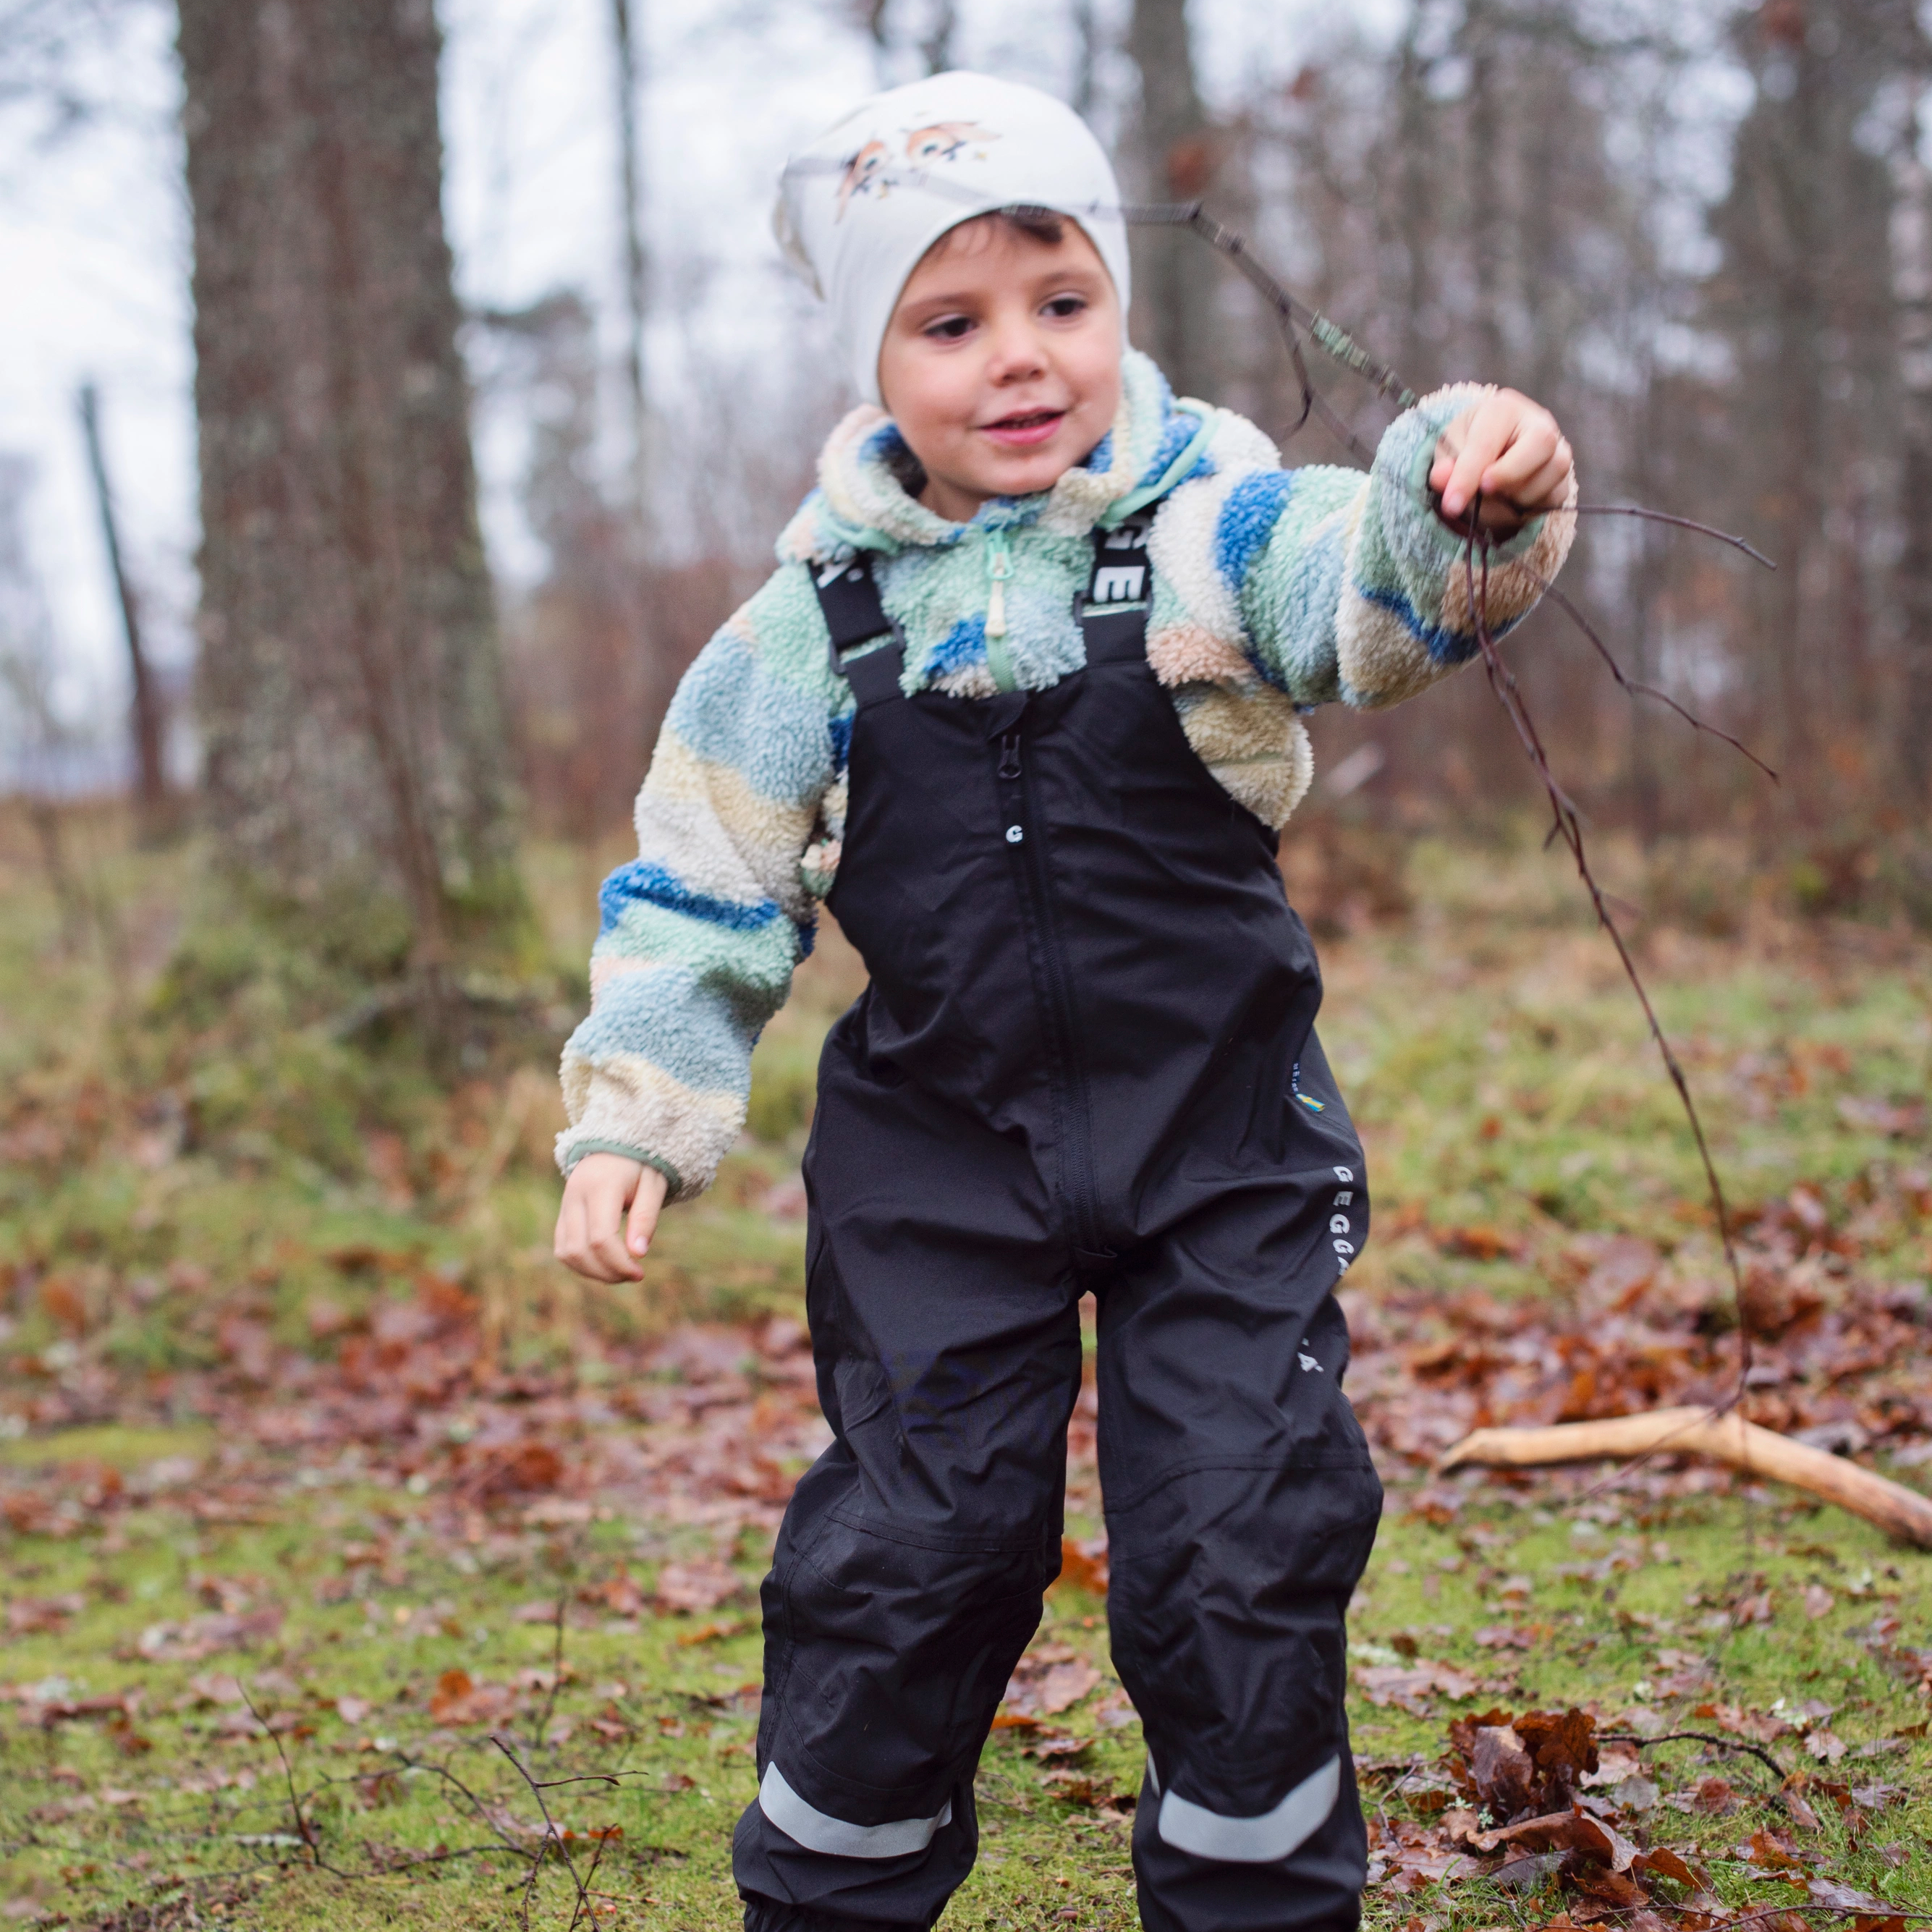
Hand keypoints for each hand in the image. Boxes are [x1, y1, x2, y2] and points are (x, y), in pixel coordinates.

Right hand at [553, 1153, 667, 1281]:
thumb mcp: (653, 1185)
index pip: (601, 1237)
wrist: (616, 1144)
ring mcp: (565, 1204)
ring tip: (620, 1272)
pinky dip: (581, 1263)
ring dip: (592, 1272)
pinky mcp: (562, 1213)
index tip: (640, 1273)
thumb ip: (645, 1218)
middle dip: (607, 1272)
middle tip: (633, 1275)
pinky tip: (605, 1264)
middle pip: (579, 1249)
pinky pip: (563, 1248)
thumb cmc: (640, 1164)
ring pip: (566, 1252)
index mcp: (600, 1185)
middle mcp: (575, 1195)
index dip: (619, 1262)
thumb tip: (638, 1254)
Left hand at [1429, 388, 1572, 537]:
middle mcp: (1538, 422)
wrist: (1491, 453)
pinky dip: (1529, 509)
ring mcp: (1558, 448)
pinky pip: (1554, 498)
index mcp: (1502, 409)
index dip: (1467, 477)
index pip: (1486, 442)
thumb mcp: (1447, 452)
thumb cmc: (1468, 446)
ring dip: (1517, 498)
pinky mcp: (1564, 476)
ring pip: (1552, 474)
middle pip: (1541, 443)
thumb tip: (1441, 478)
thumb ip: (1443, 467)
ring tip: (1492, 500)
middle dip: (1510, 475)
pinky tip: (1510, 506)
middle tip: (1485, 492)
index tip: (1451, 504)